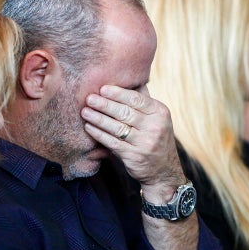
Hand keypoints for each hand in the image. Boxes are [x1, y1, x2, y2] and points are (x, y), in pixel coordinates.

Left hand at [81, 85, 184, 202]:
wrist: (163, 171)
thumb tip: (128, 78)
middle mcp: (155, 127)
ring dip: (98, 119)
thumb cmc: (154, 138)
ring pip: (117, 127)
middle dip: (105, 105)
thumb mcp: (157, 118)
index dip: (118, 93)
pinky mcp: (134, 156)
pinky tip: (89, 128)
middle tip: (89, 98)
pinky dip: (99, 134)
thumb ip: (143, 101)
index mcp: (160, 113)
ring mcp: (145, 143)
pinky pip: (112, 142)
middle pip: (125, 113)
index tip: (102, 89)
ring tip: (85, 111)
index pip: (137, 99)